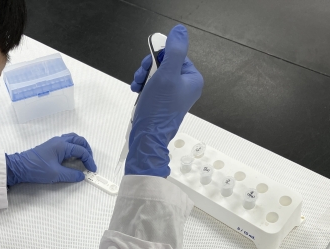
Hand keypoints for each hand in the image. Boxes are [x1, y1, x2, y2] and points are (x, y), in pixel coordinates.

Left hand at [5, 133, 96, 185]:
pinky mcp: (51, 146)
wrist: (20, 167)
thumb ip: (71, 175)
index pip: (82, 150)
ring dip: (81, 147)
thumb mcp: (56, 174)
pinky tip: (73, 156)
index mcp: (62, 145)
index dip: (89, 160)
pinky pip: (67, 142)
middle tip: (90, 162)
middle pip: (79, 140)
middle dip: (87, 150)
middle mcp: (60, 141)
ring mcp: (55, 142)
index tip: (92, 170)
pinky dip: (74, 147)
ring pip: (73, 139)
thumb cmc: (37, 169)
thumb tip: (82, 176)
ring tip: (84, 158)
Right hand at [127, 24, 203, 176]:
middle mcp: (186, 87)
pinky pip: (153, 86)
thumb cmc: (158, 109)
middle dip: (150, 68)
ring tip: (137, 85)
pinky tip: (137, 90)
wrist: (147, 136)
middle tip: (141, 75)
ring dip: (144, 76)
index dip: (160, 57)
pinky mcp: (163, 103)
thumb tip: (180, 31)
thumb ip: (174, 51)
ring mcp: (174, 96)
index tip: (149, 65)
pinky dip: (144, 86)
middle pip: (166, 64)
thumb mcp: (166, 75)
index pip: (177, 55)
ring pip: (157, 75)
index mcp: (193, 79)